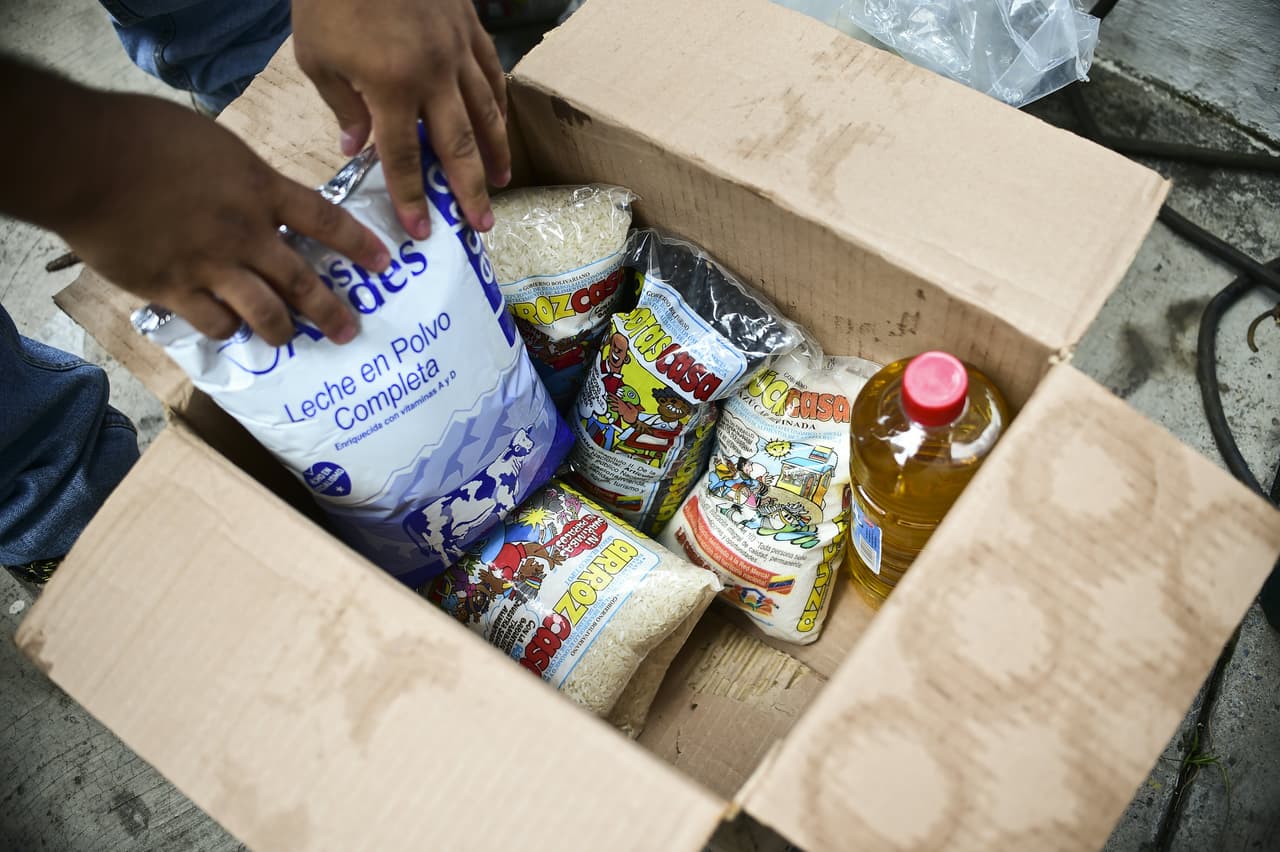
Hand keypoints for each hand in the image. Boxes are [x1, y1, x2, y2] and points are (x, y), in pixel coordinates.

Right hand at [61, 95, 389, 346]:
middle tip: (348, 330)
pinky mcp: (173, 289)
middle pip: (302, 282)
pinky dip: (227, 331)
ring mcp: (211, 266)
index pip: (324, 220)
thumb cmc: (143, 136)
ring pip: (265, 313)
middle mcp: (245, 234)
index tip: (383, 262)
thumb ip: (244, 177)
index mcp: (259, 189)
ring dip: (283, 330)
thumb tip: (260, 196)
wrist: (84, 160)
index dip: (357, 244)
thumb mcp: (214, 144)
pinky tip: (228, 330)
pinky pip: (214, 324)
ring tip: (290, 338)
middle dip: (332, 311)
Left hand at [293, 0, 510, 238]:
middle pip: (458, 146)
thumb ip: (342, 105)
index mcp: (391, 87)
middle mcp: (433, 76)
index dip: (412, 196)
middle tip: (483, 224)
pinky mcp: (470, 27)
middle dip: (470, 190)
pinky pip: (491, 74)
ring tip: (503, 181)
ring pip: (487, 112)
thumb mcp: (316, 55)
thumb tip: (357, 148)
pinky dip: (499, 104)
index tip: (422, 230)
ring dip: (497, 152)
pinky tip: (501, 123)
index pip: (404, 156)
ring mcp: (457, 51)